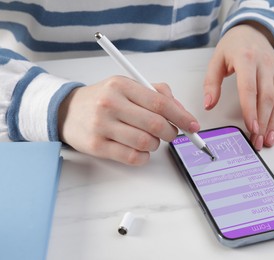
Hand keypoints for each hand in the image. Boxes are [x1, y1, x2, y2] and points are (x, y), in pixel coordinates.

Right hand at [58, 76, 199, 165]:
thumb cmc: (103, 99)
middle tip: (171, 133)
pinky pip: (132, 157)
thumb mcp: (127, 86)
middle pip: (155, 124)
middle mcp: (110, 104)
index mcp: (121, 85)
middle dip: (171, 132)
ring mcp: (102, 126)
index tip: (193, 125)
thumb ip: (157, 93)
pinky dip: (143, 157)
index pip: (160, 103)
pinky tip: (140, 150)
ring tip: (150, 140)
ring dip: (156, 145)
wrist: (66, 111)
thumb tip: (181, 112)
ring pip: (145, 142)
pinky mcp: (97, 146)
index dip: (181, 116)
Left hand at [203, 22, 273, 149]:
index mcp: (246, 59)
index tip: (250, 127)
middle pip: (267, 97)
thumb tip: (209, 104)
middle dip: (263, 122)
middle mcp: (265, 64)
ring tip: (268, 139)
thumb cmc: (233, 47)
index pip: (249, 88)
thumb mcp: (216, 60)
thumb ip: (211, 83)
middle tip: (258, 141)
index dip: (251, 110)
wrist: (253, 31)